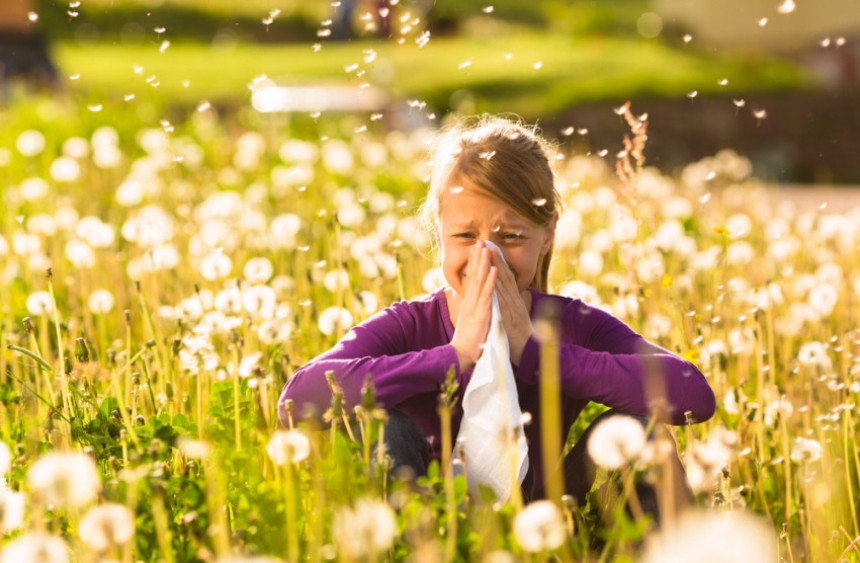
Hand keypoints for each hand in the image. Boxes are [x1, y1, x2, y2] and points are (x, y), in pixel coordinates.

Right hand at [450, 242, 497, 370]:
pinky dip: (491, 281)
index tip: (476, 249)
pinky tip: (494, 269)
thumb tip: (473, 303)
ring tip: (486, 248)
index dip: (474, 263)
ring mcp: (475, 306)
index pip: (472, 278)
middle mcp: (471, 301)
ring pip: (480, 280)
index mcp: (469, 302)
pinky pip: (487, 294)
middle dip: (477, 257)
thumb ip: (472, 309)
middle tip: (479, 241)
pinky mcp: (481, 313)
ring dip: (483, 263)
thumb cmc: (468, 341)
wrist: (462, 354)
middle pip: (474, 275)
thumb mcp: (470, 321)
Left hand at [489, 248, 534, 365]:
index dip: (498, 263)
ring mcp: (513, 307)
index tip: (490, 248)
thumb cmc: (519, 337)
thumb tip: (506, 296)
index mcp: (513, 300)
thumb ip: (510, 305)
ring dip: (497, 267)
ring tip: (489, 252)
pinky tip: (494, 277)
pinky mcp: (510, 317)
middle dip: (496, 259)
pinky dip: (499, 288)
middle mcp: (514, 300)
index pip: (505, 278)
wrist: (529, 353)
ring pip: (504, 284)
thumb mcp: (514, 317)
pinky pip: (503, 300)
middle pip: (504, 276)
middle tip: (488, 242)